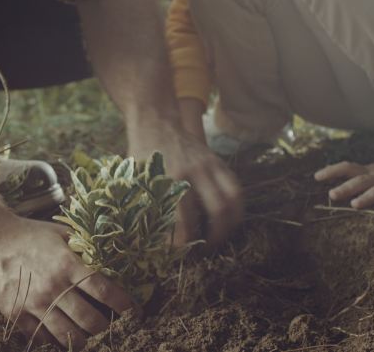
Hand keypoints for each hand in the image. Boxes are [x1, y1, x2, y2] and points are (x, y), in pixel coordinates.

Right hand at [0, 215, 133, 348]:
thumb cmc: (27, 233)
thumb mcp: (59, 232)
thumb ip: (84, 246)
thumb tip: (110, 255)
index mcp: (67, 264)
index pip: (104, 290)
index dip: (124, 305)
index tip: (135, 312)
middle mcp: (53, 287)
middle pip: (90, 321)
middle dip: (106, 328)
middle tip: (111, 327)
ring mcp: (34, 303)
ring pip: (69, 336)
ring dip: (84, 340)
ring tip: (90, 337)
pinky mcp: (16, 314)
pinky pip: (42, 338)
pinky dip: (56, 341)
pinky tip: (64, 337)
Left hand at [128, 121, 242, 247]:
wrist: (157, 123)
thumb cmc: (143, 155)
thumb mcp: (138, 179)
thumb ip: (145, 205)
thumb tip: (149, 239)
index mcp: (171, 178)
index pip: (184, 219)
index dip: (184, 240)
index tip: (180, 252)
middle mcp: (195, 171)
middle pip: (218, 209)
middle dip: (216, 235)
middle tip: (206, 249)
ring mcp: (210, 165)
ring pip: (233, 199)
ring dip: (231, 223)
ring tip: (220, 237)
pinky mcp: (219, 162)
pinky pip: (235, 187)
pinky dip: (235, 206)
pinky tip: (226, 219)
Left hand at [314, 161, 373, 211]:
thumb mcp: (370, 174)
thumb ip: (353, 180)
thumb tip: (329, 190)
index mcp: (368, 172)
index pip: (348, 167)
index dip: (333, 171)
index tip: (316, 176)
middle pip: (361, 180)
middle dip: (346, 187)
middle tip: (332, 194)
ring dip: (367, 196)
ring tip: (354, 204)